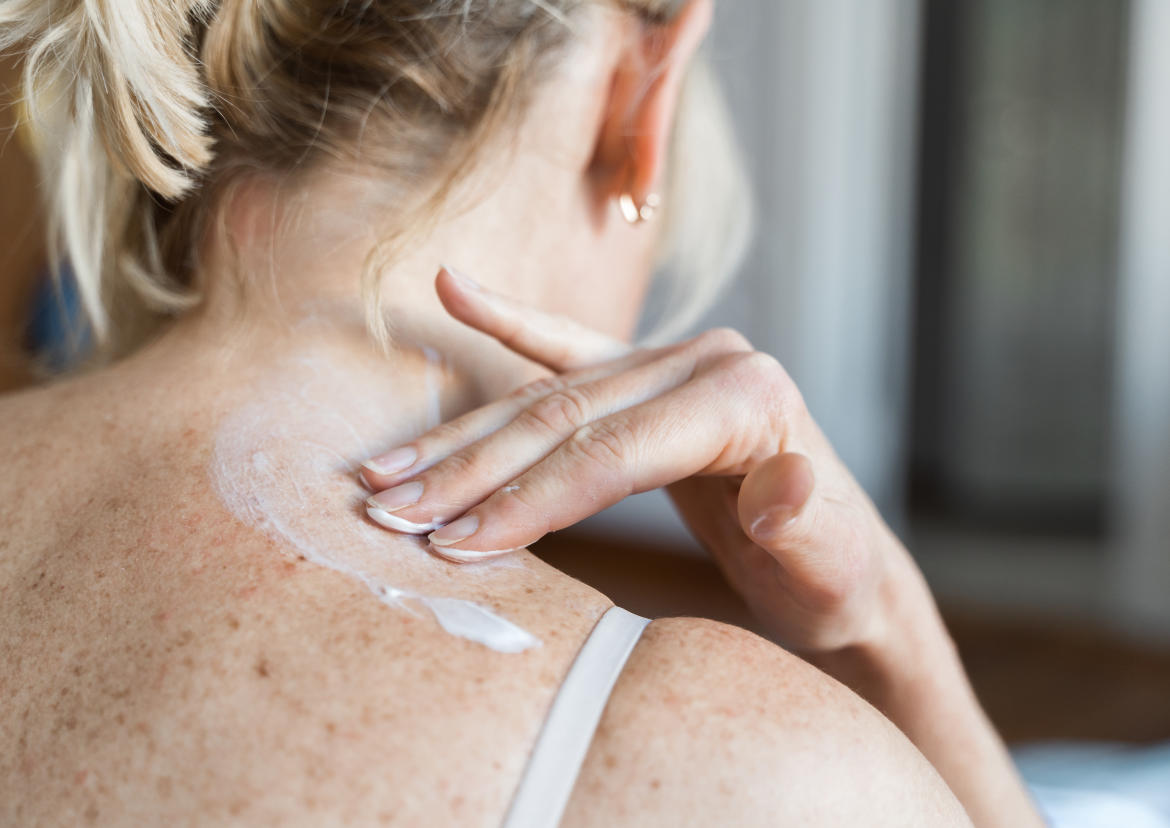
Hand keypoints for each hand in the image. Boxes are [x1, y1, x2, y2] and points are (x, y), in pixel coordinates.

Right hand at [361, 267, 923, 653]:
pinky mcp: (645, 378)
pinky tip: (453, 292)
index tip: (455, 544)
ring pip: (545, 395)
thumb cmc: (834, 578)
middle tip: (390, 513)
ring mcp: (672, 362)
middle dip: (471, 471)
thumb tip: (780, 491)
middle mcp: (706, 362)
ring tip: (383, 473)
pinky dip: (506, 326)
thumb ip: (805, 524)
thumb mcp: (834, 566)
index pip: (614, 449)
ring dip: (461, 440)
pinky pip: (563, 351)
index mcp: (746, 397)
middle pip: (564, 417)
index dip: (531, 498)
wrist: (841, 570)